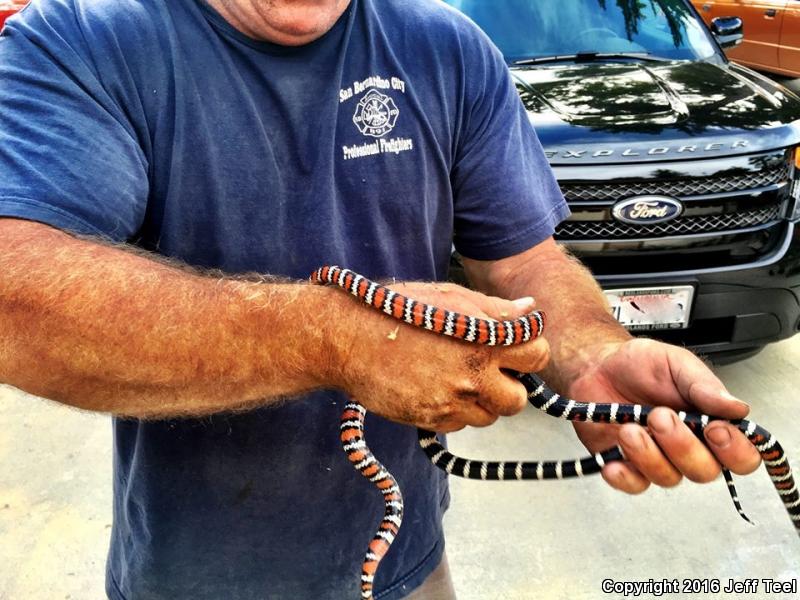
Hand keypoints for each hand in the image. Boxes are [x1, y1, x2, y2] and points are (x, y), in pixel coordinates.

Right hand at [329, 281, 549, 431]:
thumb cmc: (399, 309)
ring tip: (457, 378)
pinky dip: (454, 412)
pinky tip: (435, 388)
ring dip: (481, 402)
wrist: (349, 339)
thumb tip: (530, 309)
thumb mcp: (450, 297)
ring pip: (489, 417)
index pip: (538, 356)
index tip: (514, 349)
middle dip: (509, 386)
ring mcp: (450, 402)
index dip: (529, 352)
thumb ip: (495, 308)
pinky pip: (458, 425)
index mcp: (485, 340)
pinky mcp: (430, 420)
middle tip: (488, 370)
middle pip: (519, 399)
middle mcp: (472, 376)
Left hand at [568, 338, 761, 493]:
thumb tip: (737, 408)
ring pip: (668, 478)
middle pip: (704, 471)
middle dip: (683, 446)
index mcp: (709, 424)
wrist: (597, 366)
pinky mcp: (627, 465)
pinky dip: (623, 475)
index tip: (715, 429)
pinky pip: (632, 484)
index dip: (735, 451)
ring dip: (649, 455)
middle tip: (660, 416)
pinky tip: (615, 460)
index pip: (741, 456)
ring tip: (630, 428)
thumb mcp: (676, 363)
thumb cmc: (640, 365)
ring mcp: (657, 459)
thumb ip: (704, 385)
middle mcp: (688, 448)